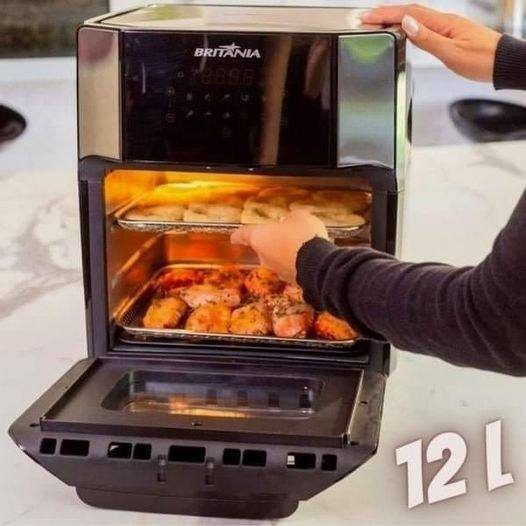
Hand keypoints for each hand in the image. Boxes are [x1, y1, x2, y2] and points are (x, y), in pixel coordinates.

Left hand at [230, 211, 328, 283]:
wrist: (318, 264)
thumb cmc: (303, 236)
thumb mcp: (300, 217)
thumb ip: (292, 218)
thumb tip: (291, 220)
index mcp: (259, 237)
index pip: (243, 235)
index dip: (239, 235)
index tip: (234, 237)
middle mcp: (264, 257)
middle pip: (262, 248)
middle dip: (271, 242)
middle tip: (282, 234)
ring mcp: (277, 271)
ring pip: (277, 259)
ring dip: (285, 253)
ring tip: (300, 245)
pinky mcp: (291, 280)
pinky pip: (291, 268)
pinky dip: (296, 263)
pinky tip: (308, 257)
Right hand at [361, 4, 500, 81]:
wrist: (503, 64)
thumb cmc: (482, 60)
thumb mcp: (452, 53)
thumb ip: (427, 39)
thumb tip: (407, 24)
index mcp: (443, 23)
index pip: (408, 14)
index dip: (385, 14)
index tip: (367, 17)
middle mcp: (444, 21)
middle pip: (409, 12)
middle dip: (385, 14)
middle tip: (365, 19)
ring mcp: (447, 27)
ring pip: (415, 18)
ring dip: (394, 19)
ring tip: (377, 23)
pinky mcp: (449, 34)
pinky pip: (423, 26)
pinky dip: (408, 25)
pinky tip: (402, 30)